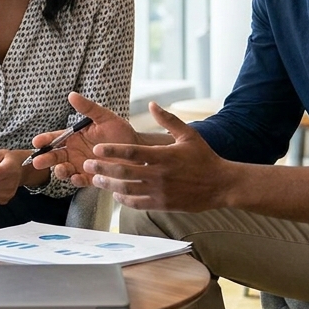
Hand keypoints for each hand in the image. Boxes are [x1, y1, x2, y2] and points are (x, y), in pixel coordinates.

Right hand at [31, 93, 138, 186]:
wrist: (139, 150)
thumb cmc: (121, 132)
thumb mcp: (105, 117)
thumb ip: (88, 108)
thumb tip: (72, 95)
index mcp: (74, 137)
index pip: (55, 138)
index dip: (45, 140)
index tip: (37, 142)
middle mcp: (74, 152)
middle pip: (55, 156)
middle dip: (46, 159)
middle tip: (38, 161)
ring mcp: (82, 166)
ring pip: (65, 170)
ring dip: (60, 171)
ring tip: (61, 169)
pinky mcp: (91, 178)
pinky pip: (80, 181)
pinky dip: (76, 180)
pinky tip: (76, 177)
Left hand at [82, 102, 235, 211]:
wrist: (221, 185)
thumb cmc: (204, 157)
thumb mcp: (188, 134)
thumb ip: (168, 120)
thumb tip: (151, 104)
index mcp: (163, 156)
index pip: (132, 152)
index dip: (112, 150)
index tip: (97, 148)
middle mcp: (159, 175)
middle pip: (124, 172)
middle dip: (102, 169)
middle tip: (87, 164)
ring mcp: (160, 192)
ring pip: (127, 190)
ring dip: (108, 185)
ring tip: (96, 180)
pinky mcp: (162, 204)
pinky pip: (137, 203)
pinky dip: (124, 199)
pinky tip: (117, 194)